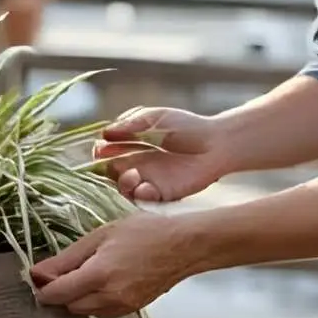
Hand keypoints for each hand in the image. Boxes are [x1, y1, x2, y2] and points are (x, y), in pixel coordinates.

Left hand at [30, 212, 194, 317]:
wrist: (183, 246)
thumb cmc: (144, 232)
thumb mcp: (100, 236)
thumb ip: (66, 258)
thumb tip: (36, 272)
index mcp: (99, 275)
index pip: (56, 294)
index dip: (42, 287)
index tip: (39, 276)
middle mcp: (109, 297)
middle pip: (68, 306)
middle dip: (61, 291)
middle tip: (67, 269)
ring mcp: (122, 307)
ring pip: (84, 312)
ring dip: (78, 298)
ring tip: (89, 273)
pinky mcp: (131, 311)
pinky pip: (101, 313)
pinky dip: (95, 302)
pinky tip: (104, 282)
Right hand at [96, 106, 225, 201]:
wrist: (216, 142)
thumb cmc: (188, 126)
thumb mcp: (155, 117)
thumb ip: (130, 123)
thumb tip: (105, 133)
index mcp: (134, 146)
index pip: (108, 152)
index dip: (101, 152)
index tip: (101, 148)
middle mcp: (138, 164)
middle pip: (110, 173)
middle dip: (106, 169)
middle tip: (111, 162)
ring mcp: (149, 180)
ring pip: (123, 189)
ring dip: (122, 184)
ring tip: (132, 174)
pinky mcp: (163, 194)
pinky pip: (143, 200)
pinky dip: (140, 195)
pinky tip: (144, 186)